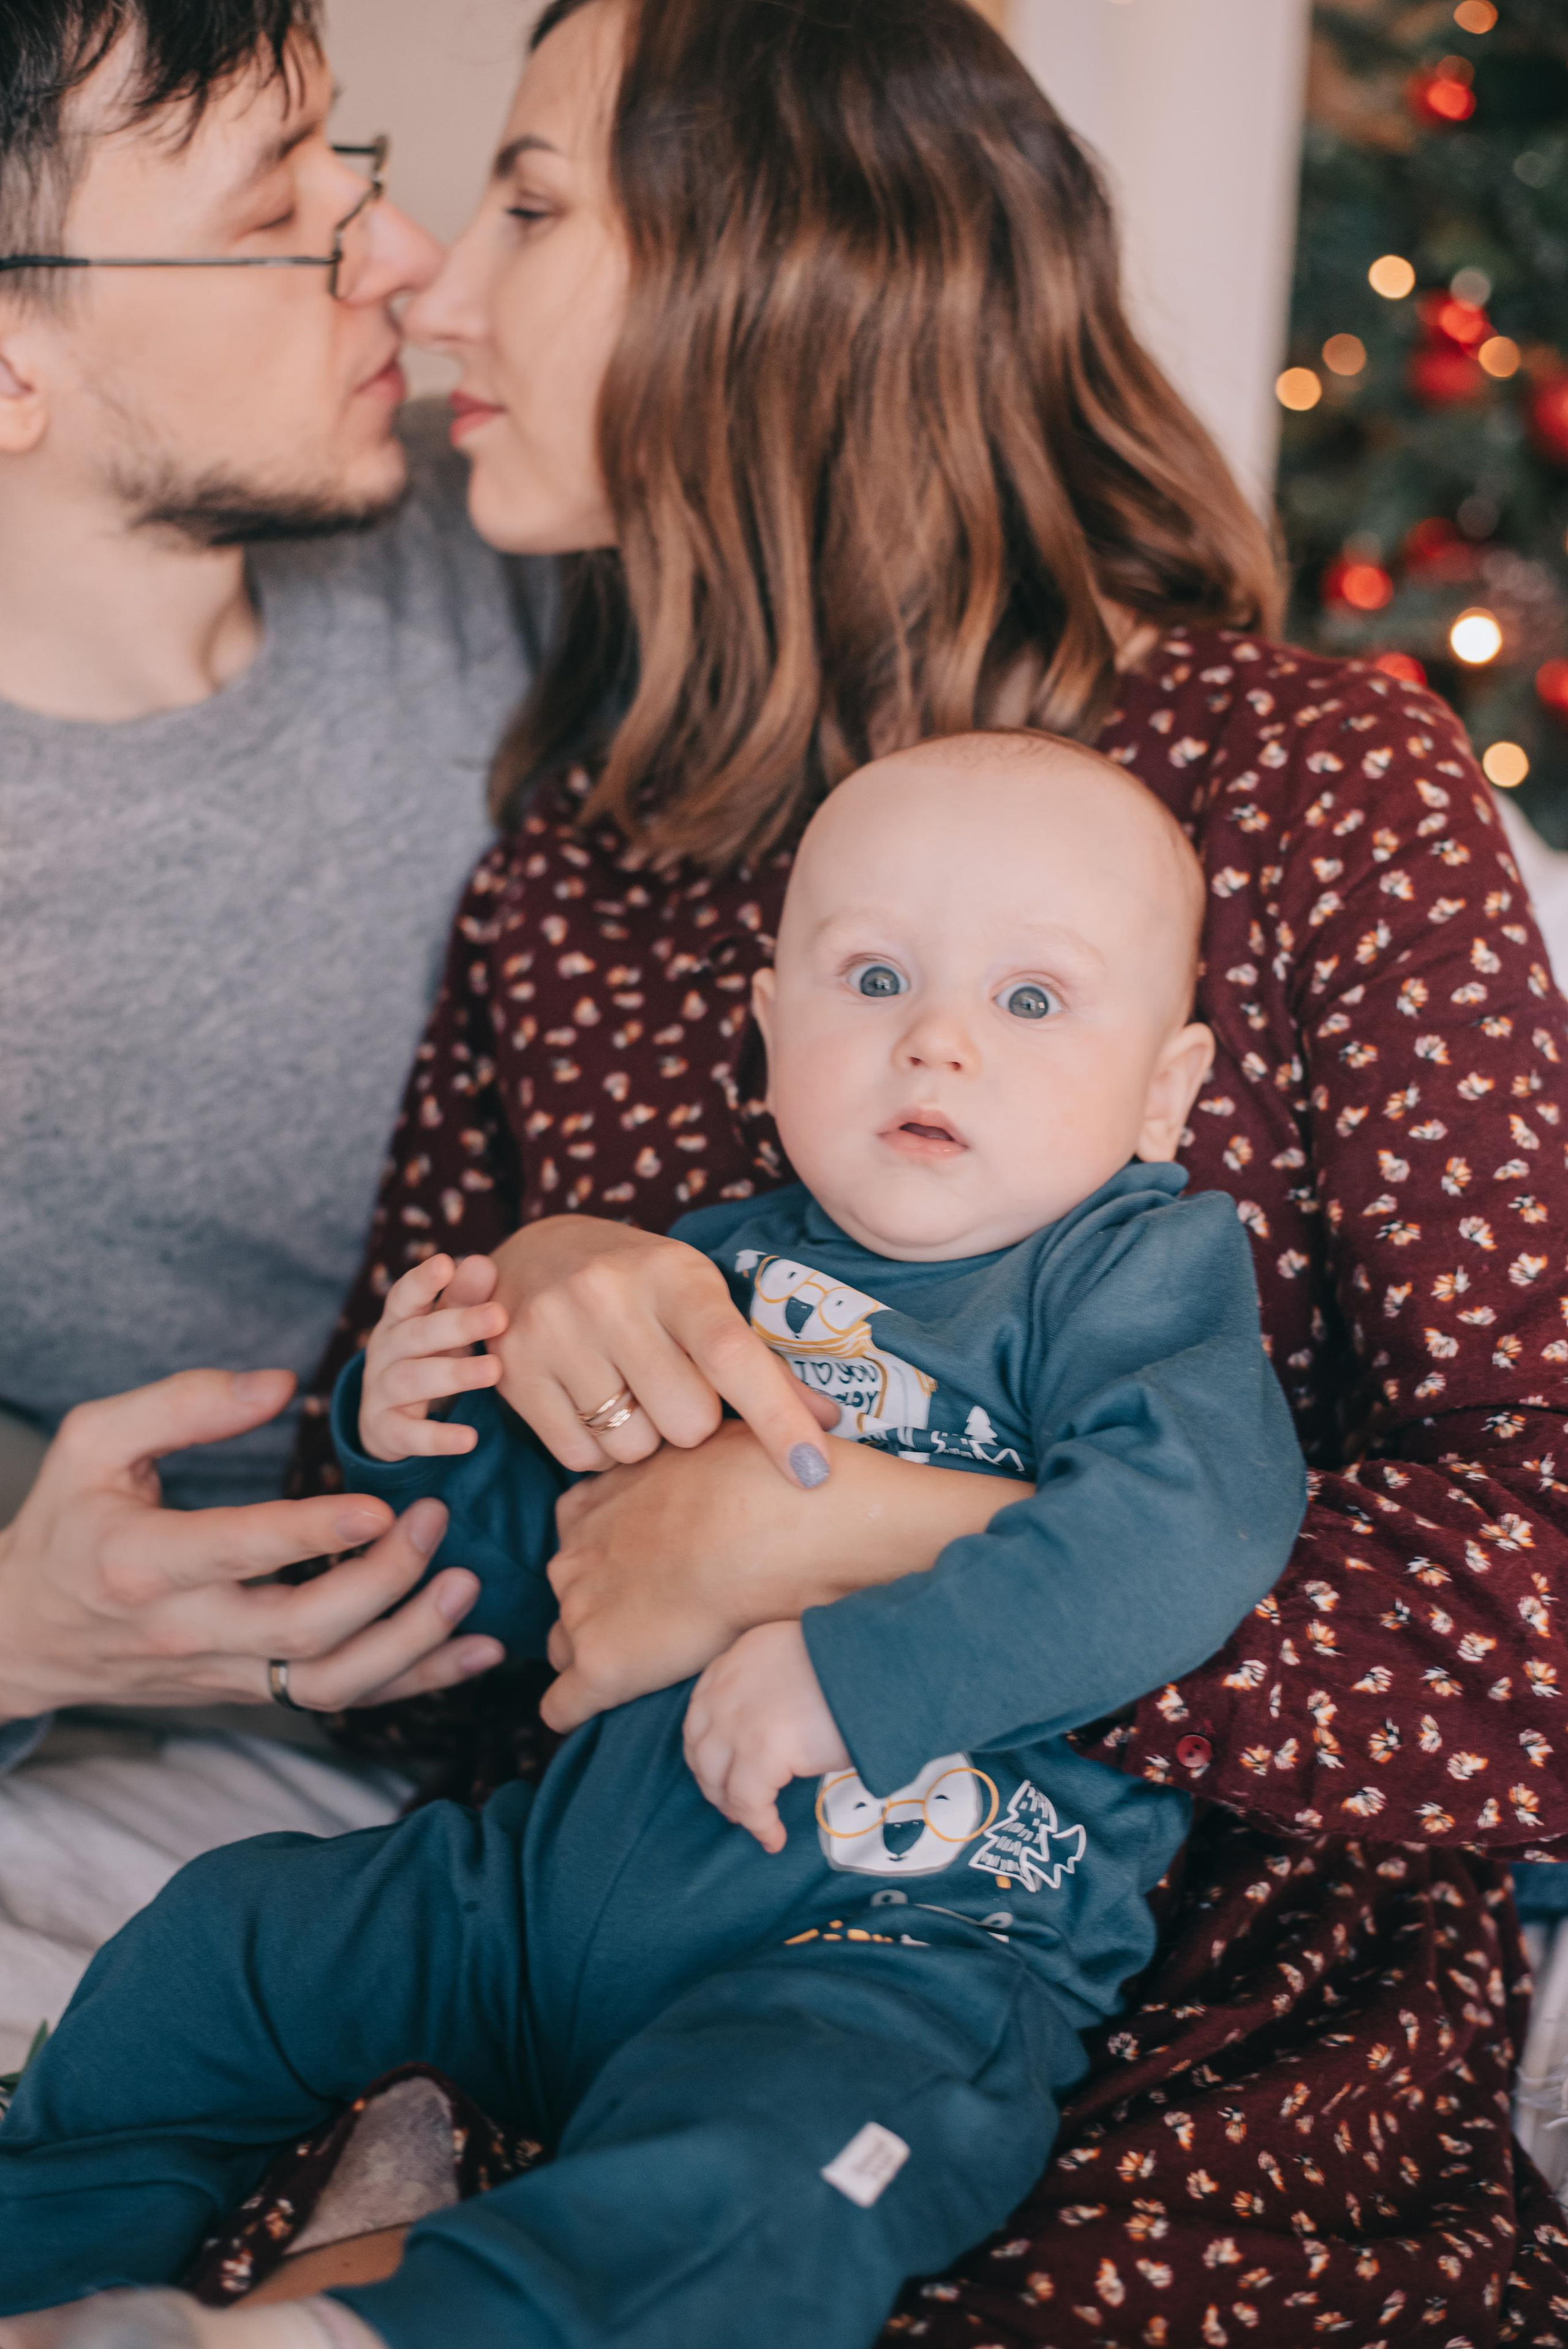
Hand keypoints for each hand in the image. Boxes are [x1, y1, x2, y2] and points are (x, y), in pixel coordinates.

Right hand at [0, 1371, 505, 1721]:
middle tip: (436, 1518)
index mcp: (140, 1562)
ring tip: (468, 1585)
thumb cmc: (65, 1523)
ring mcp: (222, 1671)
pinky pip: (341, 1700)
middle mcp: (185, 1630)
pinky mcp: (249, 1692)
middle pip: (301, 1630)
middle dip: (383, 1581)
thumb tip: (280, 1384)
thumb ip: (182, 1404)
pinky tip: (476, 1650)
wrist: (24, 1635)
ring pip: (329, 1685)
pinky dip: (416, 1681)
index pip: (238, 1551)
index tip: (379, 1503)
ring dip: (411, 1644)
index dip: (312, 1532)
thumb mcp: (92, 1443)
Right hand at [359, 1254, 507, 1461]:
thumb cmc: (429, 1358)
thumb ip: (463, 1298)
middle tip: (498, 1316)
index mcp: (399, 1320)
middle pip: (415, 1335)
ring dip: (453, 1374)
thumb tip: (483, 1263)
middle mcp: (384, 1352)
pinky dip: (437, 1437)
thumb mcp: (445, 1328)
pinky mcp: (386, 1432)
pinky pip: (408, 1435)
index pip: (404, 1296)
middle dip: (456, 1324)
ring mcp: (380, 1392)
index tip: (445, 1264)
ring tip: (494, 1371)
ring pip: (411, 1380)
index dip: (422, 1281)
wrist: (390, 1422)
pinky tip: (469, 1439)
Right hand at [489, 1217, 834, 1483]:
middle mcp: (609, 1296)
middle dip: (693, 1424)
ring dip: (643, 1440)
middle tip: (673, 1389)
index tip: (814, 1470)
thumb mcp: (701, 1299)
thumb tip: (831, 1421)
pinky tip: (591, 1405)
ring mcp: (554, 1331)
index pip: (731, 1354)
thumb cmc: (641, 1285)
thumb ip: (760, 1361)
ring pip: (633, 1448)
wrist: (534, 1252)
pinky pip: (578, 1457)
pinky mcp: (513, 1370)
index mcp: (673, 1275)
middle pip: (687, 1421)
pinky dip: (597, 1450)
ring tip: (628, 1392)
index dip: (777, 1417)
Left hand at [539, 1417, 1031, 1733]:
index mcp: (597, 1501)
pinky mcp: (601, 1667)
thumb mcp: (715, 1438)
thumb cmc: (764, 1474)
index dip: (612, 1552)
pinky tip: (600, 1712)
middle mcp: (575, 1553)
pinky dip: (575, 1710)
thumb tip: (715, 1460)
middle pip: (569, 1588)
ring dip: (596, 1654)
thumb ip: (691, 1461)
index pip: (578, 1532)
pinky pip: (562, 1705)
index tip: (650, 1562)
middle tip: (661, 1612)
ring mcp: (581, 1611)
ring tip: (649, 1664)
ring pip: (564, 1644)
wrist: (781, 1527)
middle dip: (601, 1603)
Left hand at [684, 1623, 849, 1852]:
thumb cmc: (856, 1664)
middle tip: (734, 1803)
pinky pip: (749, 1803)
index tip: (721, 1770)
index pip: (701, 1712)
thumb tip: (778, 1724)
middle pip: (700, 1748)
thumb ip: (774, 1681)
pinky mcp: (760, 1751)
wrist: (882, 1667)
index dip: (707, 1748)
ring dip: (732, 1805)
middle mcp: (726, 1688)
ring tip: (754, 1821)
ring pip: (717, 1779)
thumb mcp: (801, 1656)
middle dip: (714, 1781)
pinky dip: (760, 1826)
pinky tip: (774, 1838)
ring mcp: (738, 1721)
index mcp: (738, 1658)